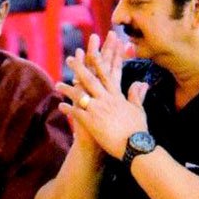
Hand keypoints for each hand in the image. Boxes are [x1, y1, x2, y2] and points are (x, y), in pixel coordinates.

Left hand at [57, 32, 148, 159]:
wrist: (135, 146)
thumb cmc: (138, 129)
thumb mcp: (139, 110)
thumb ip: (137, 95)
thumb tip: (141, 83)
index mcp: (117, 96)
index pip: (106, 75)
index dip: (98, 63)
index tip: (91, 52)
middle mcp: (106, 99)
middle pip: (90, 80)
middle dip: (79, 68)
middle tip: (69, 59)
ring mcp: (97, 110)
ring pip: (79, 95)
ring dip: (67, 89)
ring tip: (57, 84)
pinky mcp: (91, 122)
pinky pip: (76, 113)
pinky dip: (68, 109)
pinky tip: (60, 106)